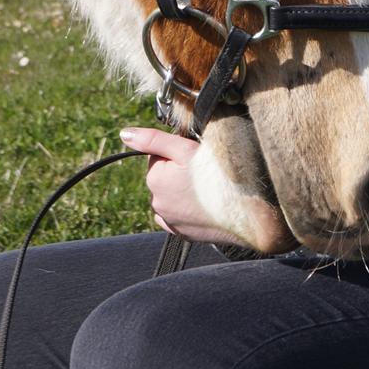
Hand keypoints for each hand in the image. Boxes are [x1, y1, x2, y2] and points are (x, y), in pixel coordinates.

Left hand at [120, 127, 241, 244]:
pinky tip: (204, 203)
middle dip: (180, 170)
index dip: (178, 150)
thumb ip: (152, 139)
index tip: (196, 154)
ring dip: (185, 190)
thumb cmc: (216, 176)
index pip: (158, 155)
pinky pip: (180, 216)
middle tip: (205, 170)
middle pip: (166, 176)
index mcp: (155, 179)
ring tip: (208, 186)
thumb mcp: (184, 149)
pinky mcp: (184, 234)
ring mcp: (171, 221)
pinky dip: (188, 209)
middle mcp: (157, 203)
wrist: (244, 212)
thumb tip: (124, 134)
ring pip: (173, 196)